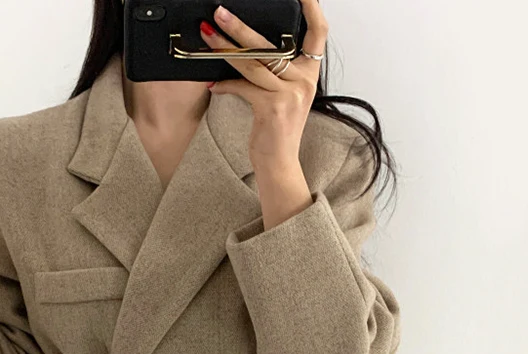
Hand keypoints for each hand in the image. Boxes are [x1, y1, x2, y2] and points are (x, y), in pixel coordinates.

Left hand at [199, 1, 328, 168]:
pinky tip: (214, 84)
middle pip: (271, 44)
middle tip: (221, 13)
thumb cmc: (278, 130)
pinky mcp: (272, 107)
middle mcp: (303, 80)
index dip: (312, 8)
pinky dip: (226, 85)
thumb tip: (249, 48)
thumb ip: (278, 72)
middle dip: (241, 27)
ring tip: (208, 35)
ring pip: (253, 62)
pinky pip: (243, 87)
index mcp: (309, 73)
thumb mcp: (285, 96)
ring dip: (225, 48)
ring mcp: (289, 93)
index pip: (318, 32)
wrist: (280, 163)